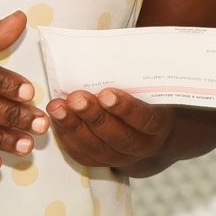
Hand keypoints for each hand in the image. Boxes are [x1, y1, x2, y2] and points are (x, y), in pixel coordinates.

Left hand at [46, 87, 175, 170]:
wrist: (153, 135)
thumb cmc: (152, 102)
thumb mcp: (156, 90)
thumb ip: (141, 79)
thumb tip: (119, 53)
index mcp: (160, 127)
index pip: (145, 120)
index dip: (125, 108)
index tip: (106, 93)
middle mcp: (142, 147)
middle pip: (117, 137)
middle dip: (94, 116)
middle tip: (76, 98)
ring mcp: (121, 158)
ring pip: (96, 148)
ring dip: (74, 126)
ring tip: (57, 107)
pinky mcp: (101, 163)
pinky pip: (82, 153)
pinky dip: (67, 135)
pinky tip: (56, 118)